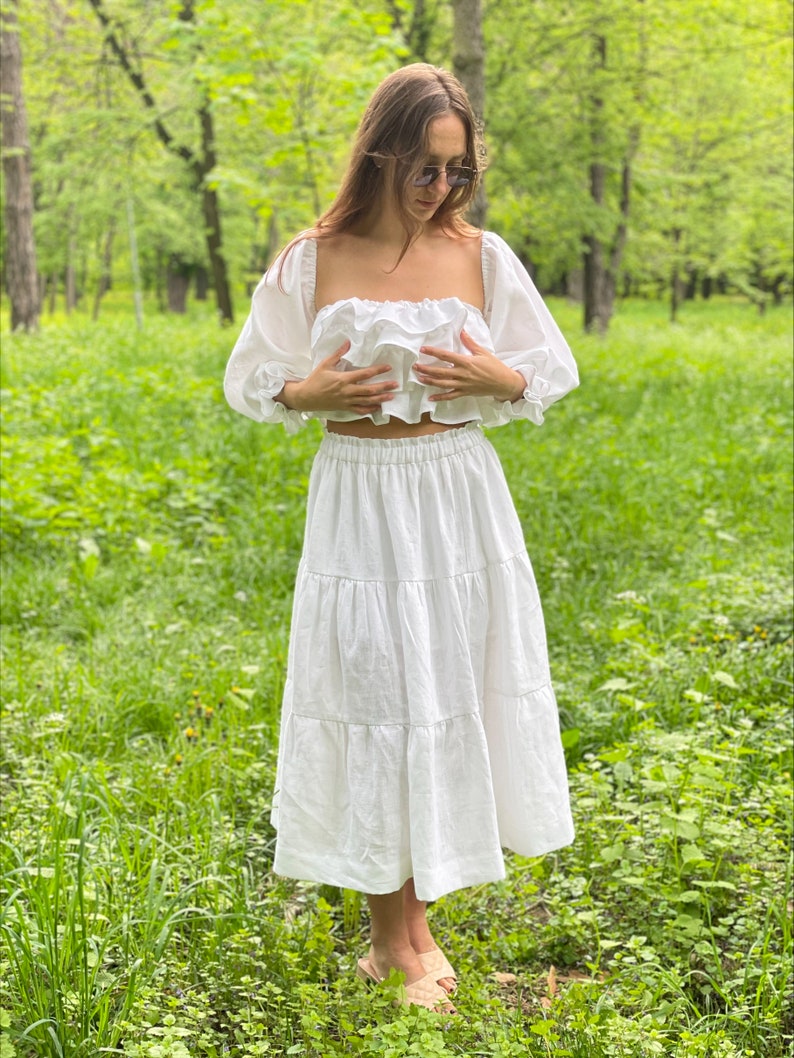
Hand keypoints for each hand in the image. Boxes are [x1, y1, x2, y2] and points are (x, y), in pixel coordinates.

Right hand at [279, 341, 398, 414]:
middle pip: (369, 389)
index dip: (378, 370)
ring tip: (391, 396)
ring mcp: (346, 401)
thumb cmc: (315, 379)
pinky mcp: (345, 408)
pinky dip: (369, 409)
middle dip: (384, 386)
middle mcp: (347, 391)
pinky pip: (359, 410)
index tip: (388, 367)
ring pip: (367, 401)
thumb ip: (338, 353)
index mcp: (343, 379)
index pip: (364, 374)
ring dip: (380, 399)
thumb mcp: (325, 364)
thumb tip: (348, 342)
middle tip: (395, 384)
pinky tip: (378, 407)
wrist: (306, 397)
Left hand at [413, 330, 525, 402]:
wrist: (503, 382)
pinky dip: (440, 398)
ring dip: (430, 381)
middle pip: (441, 371)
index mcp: (466, 362)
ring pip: (443, 384)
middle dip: (427, 369)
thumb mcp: (482, 352)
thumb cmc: (494, 366)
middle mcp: (462, 374)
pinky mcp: (465, 393)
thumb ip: (470, 342)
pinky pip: (450, 396)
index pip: (446, 356)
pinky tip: (431, 398)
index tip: (423, 350)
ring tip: (419, 378)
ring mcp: (463, 385)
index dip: (433, 352)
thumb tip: (462, 331)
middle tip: (415, 366)